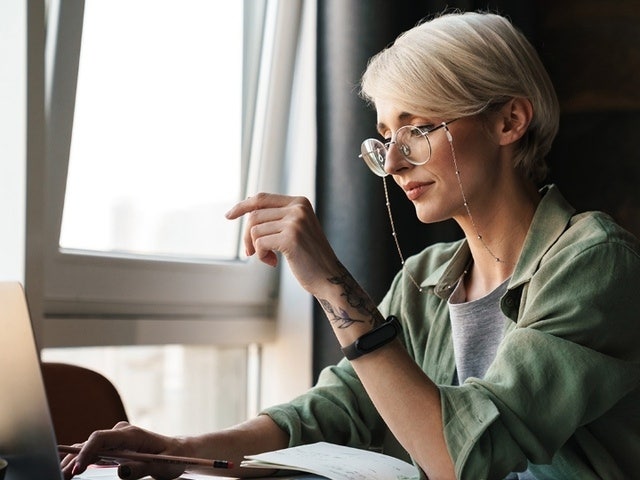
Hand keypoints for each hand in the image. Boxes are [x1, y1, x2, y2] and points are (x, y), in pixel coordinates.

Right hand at [61, 422, 184, 479]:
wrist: (179, 451)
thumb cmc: (173, 457)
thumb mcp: (161, 466)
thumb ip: (141, 468)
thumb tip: (120, 471)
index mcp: (131, 434)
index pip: (101, 437)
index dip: (86, 451)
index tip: (78, 468)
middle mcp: (121, 433)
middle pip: (90, 442)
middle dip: (73, 458)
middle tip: (61, 476)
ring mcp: (117, 438)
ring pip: (89, 446)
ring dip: (74, 459)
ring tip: (62, 475)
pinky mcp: (115, 446)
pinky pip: (94, 451)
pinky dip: (81, 459)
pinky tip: (71, 470)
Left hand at [226, 193, 340, 294]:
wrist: (328, 277)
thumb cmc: (308, 256)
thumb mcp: (294, 229)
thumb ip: (276, 216)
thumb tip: (248, 202)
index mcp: (300, 202)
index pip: (262, 198)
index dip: (242, 206)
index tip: (229, 215)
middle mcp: (298, 208)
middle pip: (254, 216)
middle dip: (248, 237)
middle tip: (252, 253)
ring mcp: (295, 222)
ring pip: (254, 230)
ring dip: (256, 248)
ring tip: (270, 259)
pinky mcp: (291, 238)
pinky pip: (259, 243)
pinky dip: (261, 256)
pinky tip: (273, 263)